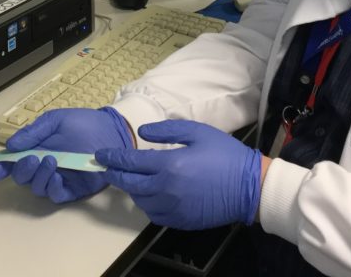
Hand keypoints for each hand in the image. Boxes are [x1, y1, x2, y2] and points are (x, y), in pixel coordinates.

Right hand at [0, 107, 132, 202]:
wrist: (113, 132)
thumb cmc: (84, 124)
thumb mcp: (56, 120)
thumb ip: (33, 132)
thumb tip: (11, 145)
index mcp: (35, 149)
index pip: (8, 163)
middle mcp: (41, 166)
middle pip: (20, 176)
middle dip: (21, 169)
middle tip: (32, 158)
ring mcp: (55, 179)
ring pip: (35, 186)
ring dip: (38, 175)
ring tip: (51, 161)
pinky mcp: (70, 190)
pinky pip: (53, 194)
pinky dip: (51, 186)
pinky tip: (57, 175)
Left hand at [97, 119, 261, 229]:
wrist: (250, 187)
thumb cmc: (224, 154)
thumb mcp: (198, 132)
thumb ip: (167, 130)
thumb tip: (142, 133)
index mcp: (169, 165)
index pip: (130, 163)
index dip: (112, 158)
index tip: (100, 154)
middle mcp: (165, 190)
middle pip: (129, 185)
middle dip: (115, 175)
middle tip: (107, 168)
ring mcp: (172, 208)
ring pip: (140, 201)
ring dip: (132, 190)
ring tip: (132, 178)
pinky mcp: (180, 220)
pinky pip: (154, 214)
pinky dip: (147, 203)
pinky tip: (151, 194)